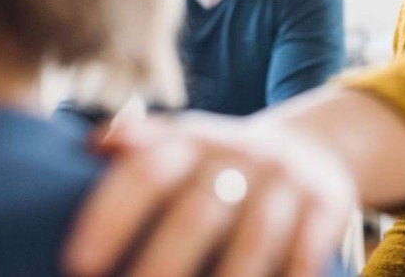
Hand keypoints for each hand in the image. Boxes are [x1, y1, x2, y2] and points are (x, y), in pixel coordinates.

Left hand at [62, 111, 356, 276]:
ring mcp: (284, 178)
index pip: (147, 169)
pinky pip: (307, 251)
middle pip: (197, 210)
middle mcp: (239, 154)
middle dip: (162, 265)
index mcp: (194, 140)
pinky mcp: (325, 202)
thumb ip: (142, 144)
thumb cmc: (226, 161)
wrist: (310, 146)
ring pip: (254, 237)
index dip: (112, 213)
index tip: (78, 261)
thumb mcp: (187, 141)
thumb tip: (88, 146)